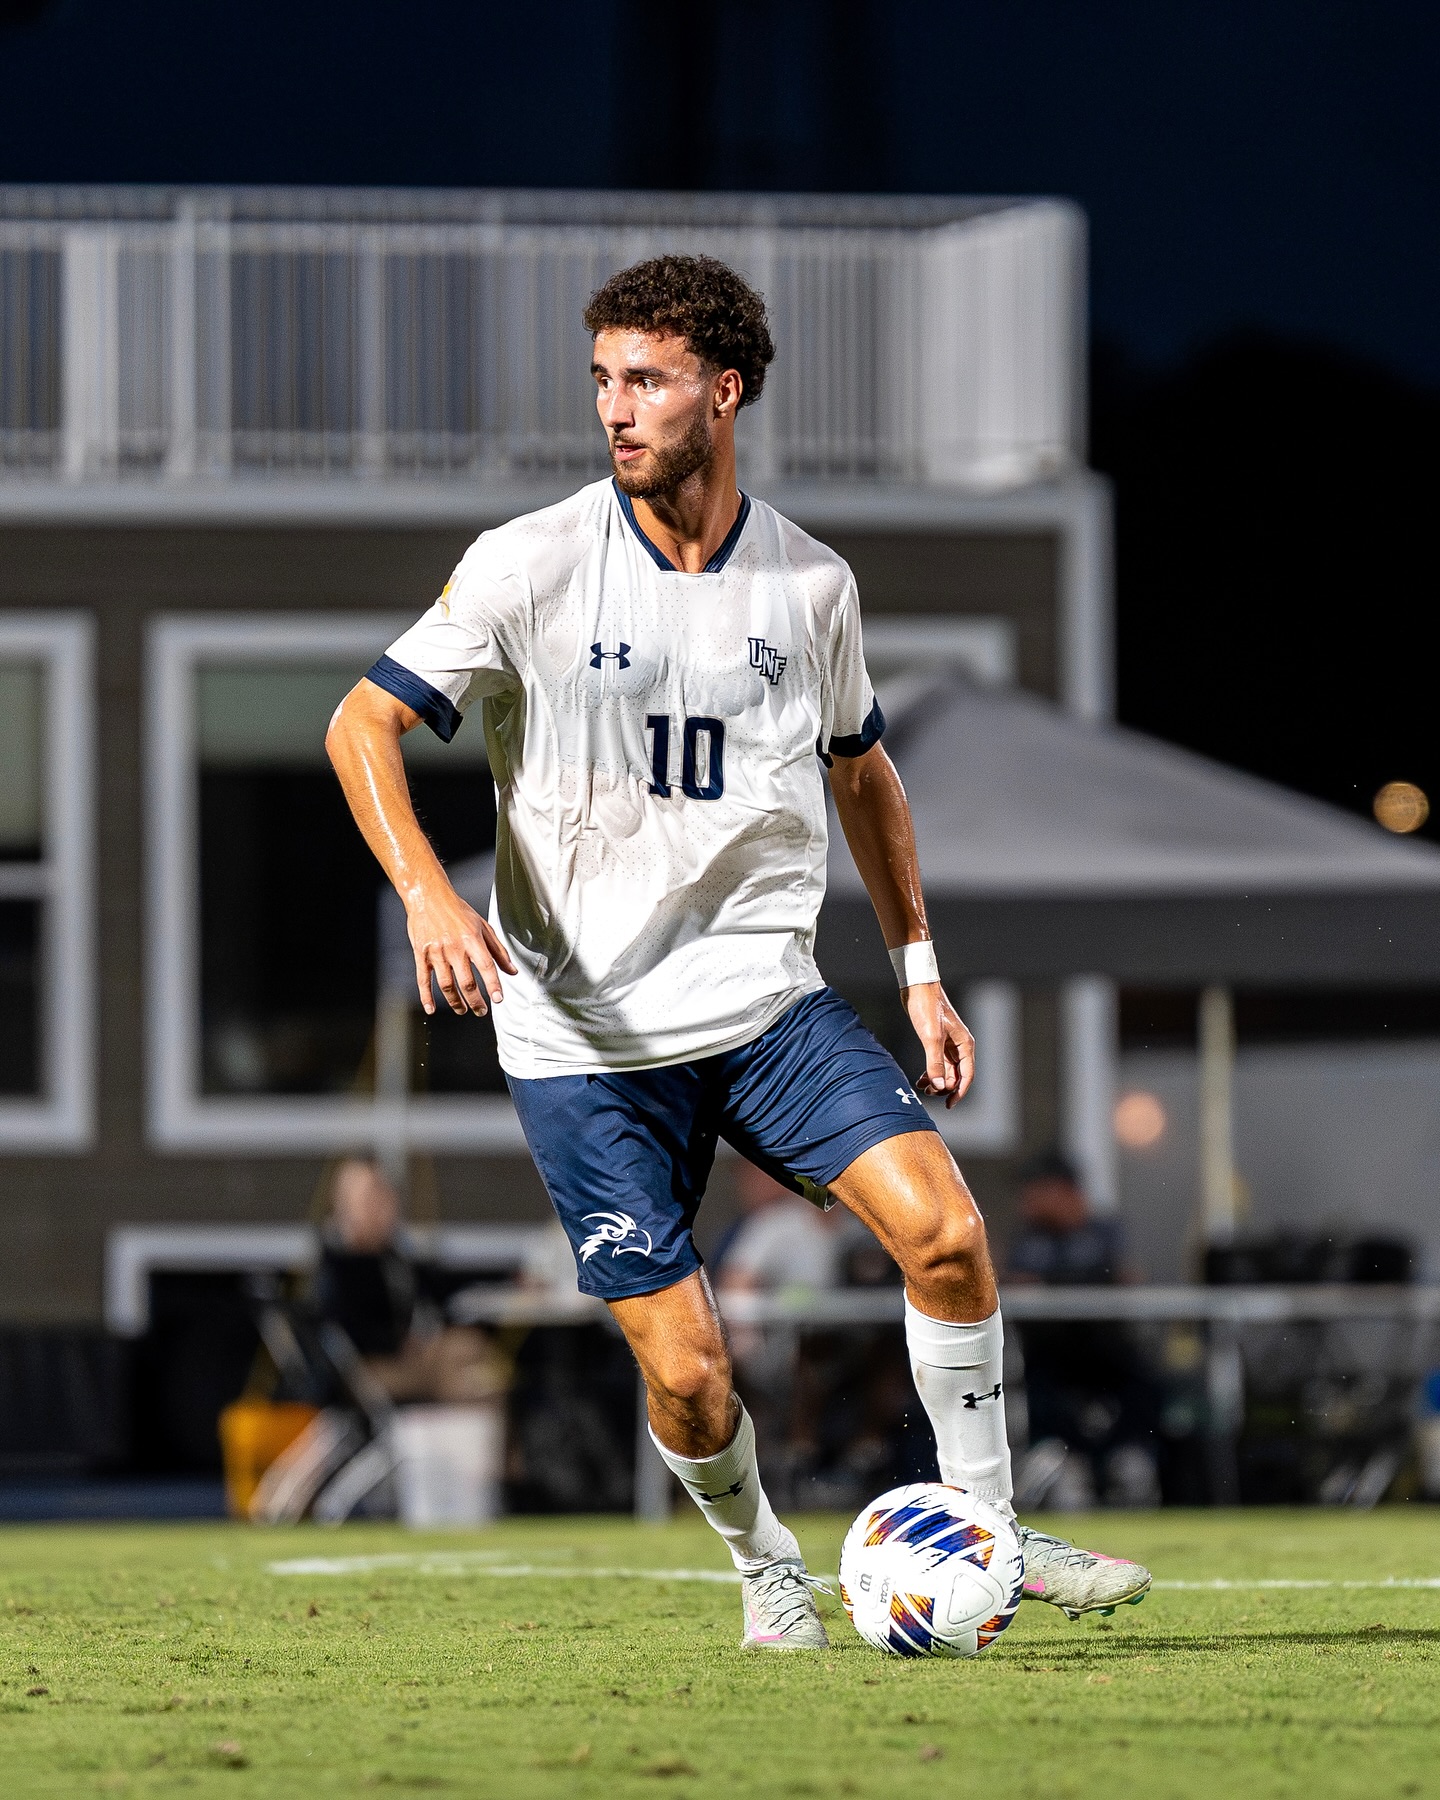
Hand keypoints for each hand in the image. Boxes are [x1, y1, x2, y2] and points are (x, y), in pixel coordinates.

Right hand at [405, 880, 517, 1016]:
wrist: (428, 896)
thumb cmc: (456, 910)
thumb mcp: (483, 926)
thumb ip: (498, 950)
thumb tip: (512, 970)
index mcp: (472, 939)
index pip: (486, 966)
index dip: (493, 985)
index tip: (498, 999)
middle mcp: (454, 947)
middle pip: (467, 981)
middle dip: (476, 1001)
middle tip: (481, 1011)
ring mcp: (436, 952)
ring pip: (446, 985)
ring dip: (455, 1002)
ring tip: (463, 1010)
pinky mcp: (421, 955)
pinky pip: (423, 980)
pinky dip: (426, 997)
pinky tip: (431, 1008)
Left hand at [903, 983, 974, 1107]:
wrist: (917, 987)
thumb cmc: (927, 1008)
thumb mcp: (931, 1038)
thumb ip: (935, 1063)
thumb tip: (940, 1087)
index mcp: (965, 1044)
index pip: (967, 1075)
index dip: (959, 1092)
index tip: (949, 1105)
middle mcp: (960, 1046)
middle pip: (956, 1075)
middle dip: (944, 1087)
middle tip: (927, 1093)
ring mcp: (948, 1044)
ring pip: (946, 1071)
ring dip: (936, 1081)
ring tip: (922, 1087)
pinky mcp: (937, 1041)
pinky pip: (938, 1063)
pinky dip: (931, 1073)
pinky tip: (920, 1079)